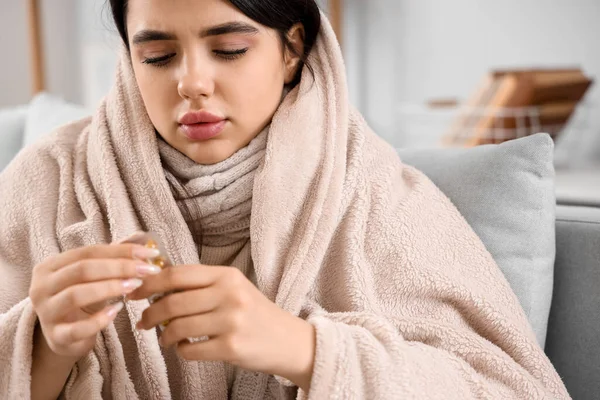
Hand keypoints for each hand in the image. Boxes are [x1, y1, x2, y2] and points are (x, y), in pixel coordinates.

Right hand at [29, 243, 162, 359]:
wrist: (67, 337)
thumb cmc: (83, 299)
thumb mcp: (94, 275)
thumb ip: (114, 256)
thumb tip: (141, 236)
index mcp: (50, 266)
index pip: (88, 252)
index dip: (120, 251)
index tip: (149, 254)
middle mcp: (41, 287)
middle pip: (82, 270)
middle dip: (119, 268)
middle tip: (146, 270)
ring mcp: (46, 313)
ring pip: (76, 295)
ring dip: (110, 288)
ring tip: (135, 285)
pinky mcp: (56, 337)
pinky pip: (78, 328)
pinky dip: (100, 319)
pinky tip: (117, 310)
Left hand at [129, 265, 315, 390]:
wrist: (288, 340)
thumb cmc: (255, 313)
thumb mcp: (233, 289)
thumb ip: (201, 286)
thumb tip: (156, 288)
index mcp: (227, 275)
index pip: (178, 274)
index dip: (149, 283)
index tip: (134, 291)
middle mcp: (229, 295)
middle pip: (173, 302)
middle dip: (150, 314)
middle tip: (143, 322)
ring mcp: (231, 322)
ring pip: (177, 328)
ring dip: (164, 335)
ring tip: (165, 338)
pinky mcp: (231, 348)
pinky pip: (190, 351)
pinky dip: (181, 351)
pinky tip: (186, 348)